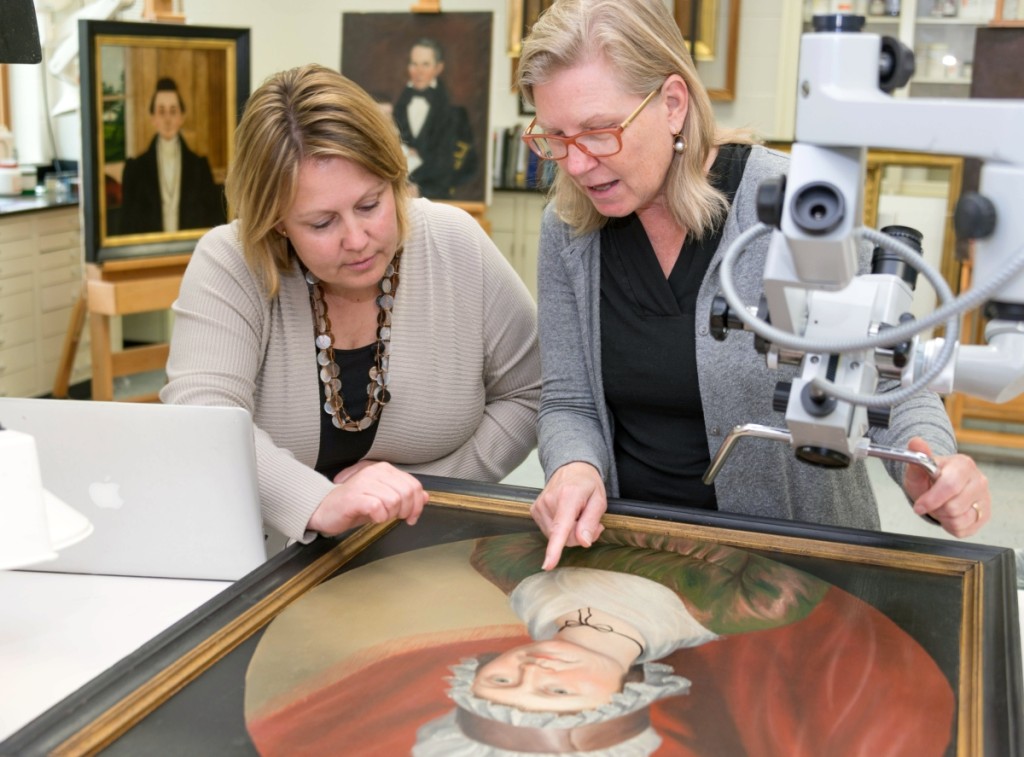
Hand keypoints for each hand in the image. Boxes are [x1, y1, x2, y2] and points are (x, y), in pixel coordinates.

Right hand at [308, 461, 427, 535]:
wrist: (325, 510)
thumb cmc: (354, 505)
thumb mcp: (384, 498)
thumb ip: (404, 495)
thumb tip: (425, 497)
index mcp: (384, 470)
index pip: (414, 485)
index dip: (417, 504)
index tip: (412, 517)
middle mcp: (374, 472)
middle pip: (407, 493)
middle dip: (406, 511)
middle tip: (395, 518)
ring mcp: (363, 483)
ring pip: (394, 500)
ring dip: (391, 514)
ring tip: (380, 516)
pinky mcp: (354, 497)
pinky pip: (378, 507)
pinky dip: (379, 517)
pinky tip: (373, 518)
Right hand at [530, 462, 606, 570]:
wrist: (571, 468)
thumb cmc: (587, 483)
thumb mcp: (599, 500)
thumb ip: (591, 521)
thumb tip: (583, 542)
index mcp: (568, 496)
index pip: (561, 527)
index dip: (555, 548)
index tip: (548, 564)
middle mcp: (549, 501)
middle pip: (565, 537)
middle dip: (579, 535)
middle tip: (588, 520)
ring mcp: (539, 506)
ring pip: (556, 536)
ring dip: (569, 531)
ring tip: (576, 515)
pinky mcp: (534, 510)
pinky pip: (549, 531)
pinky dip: (560, 528)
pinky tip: (566, 515)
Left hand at [903, 437, 989, 537]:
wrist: (938, 487)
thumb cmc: (929, 478)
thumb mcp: (918, 469)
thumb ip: (916, 457)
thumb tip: (915, 442)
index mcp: (964, 465)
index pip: (950, 486)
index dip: (931, 500)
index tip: (919, 506)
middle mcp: (979, 481)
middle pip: (954, 507)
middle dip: (936, 508)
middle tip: (931, 502)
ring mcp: (984, 498)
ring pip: (959, 520)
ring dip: (942, 517)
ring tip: (940, 506)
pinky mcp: (984, 515)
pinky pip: (963, 530)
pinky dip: (950, 525)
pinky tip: (948, 513)